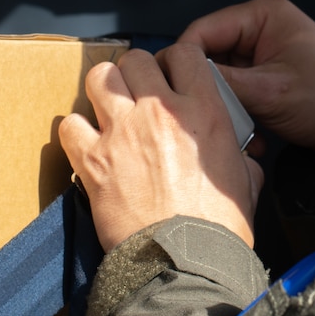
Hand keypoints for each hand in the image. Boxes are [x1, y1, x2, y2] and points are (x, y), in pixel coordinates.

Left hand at [59, 45, 263, 250]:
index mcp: (202, 111)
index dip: (173, 61)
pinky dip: (76, 132)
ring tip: (107, 110)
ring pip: (98, 78)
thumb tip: (241, 154)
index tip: (168, 77)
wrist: (185, 262)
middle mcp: (160, 111)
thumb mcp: (244, 179)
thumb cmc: (219, 227)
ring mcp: (122, 132)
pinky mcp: (93, 160)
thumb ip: (239, 154)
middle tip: (136, 95)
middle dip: (135, 74)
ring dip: (102, 91)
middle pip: (136, 60)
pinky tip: (86, 145)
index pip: (184, 53)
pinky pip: (70, 124)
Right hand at [179, 0, 314, 154]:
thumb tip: (177, 80)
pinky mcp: (271, 77)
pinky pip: (241, 92)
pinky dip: (242, 114)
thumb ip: (220, 83)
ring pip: (223, 78)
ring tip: (238, 134)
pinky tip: (255, 139)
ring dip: (227, 108)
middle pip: (210, 55)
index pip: (202, 30)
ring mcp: (266, 53)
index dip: (182, 60)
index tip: (171, 93)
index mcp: (262, 14)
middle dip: (210, 90)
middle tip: (208, 120)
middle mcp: (262, 26)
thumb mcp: (269, 92)